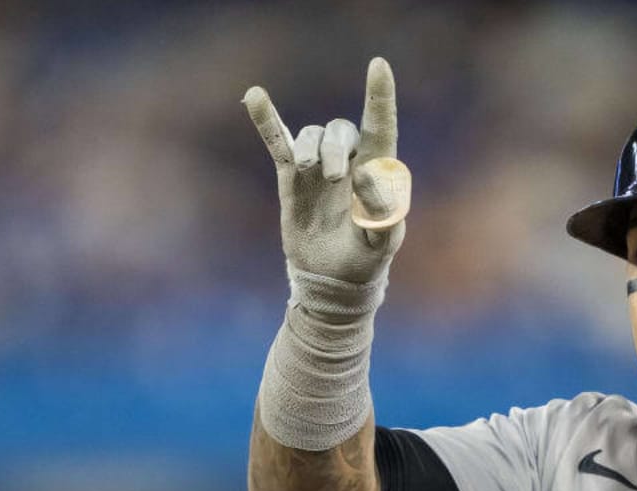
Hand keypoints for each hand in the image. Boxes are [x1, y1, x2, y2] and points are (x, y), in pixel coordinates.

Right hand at [244, 57, 409, 284]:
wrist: (332, 278)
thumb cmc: (366, 258)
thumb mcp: (381, 243)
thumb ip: (382, 215)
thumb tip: (371, 178)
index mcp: (377, 171)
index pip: (381, 127)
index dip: (380, 97)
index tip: (378, 65)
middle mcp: (349, 161)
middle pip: (341, 131)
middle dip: (335, 148)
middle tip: (332, 178)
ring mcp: (318, 166)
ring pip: (313, 135)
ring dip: (310, 147)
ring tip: (309, 170)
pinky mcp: (292, 176)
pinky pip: (278, 141)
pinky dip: (266, 120)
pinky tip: (254, 96)